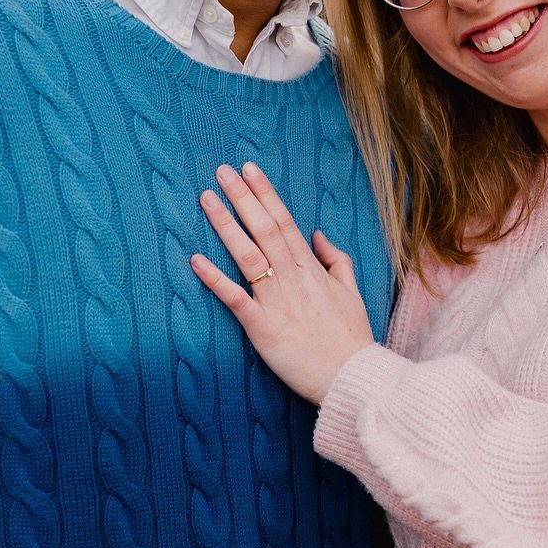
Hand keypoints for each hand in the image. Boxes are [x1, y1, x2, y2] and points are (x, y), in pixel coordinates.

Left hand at [191, 162, 376, 404]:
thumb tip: (318, 235)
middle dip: (242, 197)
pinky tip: (195, 260)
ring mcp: (277, 301)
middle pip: (264, 229)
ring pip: (248, 255)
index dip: (265, 194)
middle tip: (222, 171)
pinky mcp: (262, 328)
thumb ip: (336, 261)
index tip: (249, 170)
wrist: (352, 377)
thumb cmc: (350, 338)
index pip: (284, 221)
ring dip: (226, 225)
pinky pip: (235, 299)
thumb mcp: (351, 292)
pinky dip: (215, 279)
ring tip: (207, 199)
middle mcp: (293, 278)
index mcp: (312, 269)